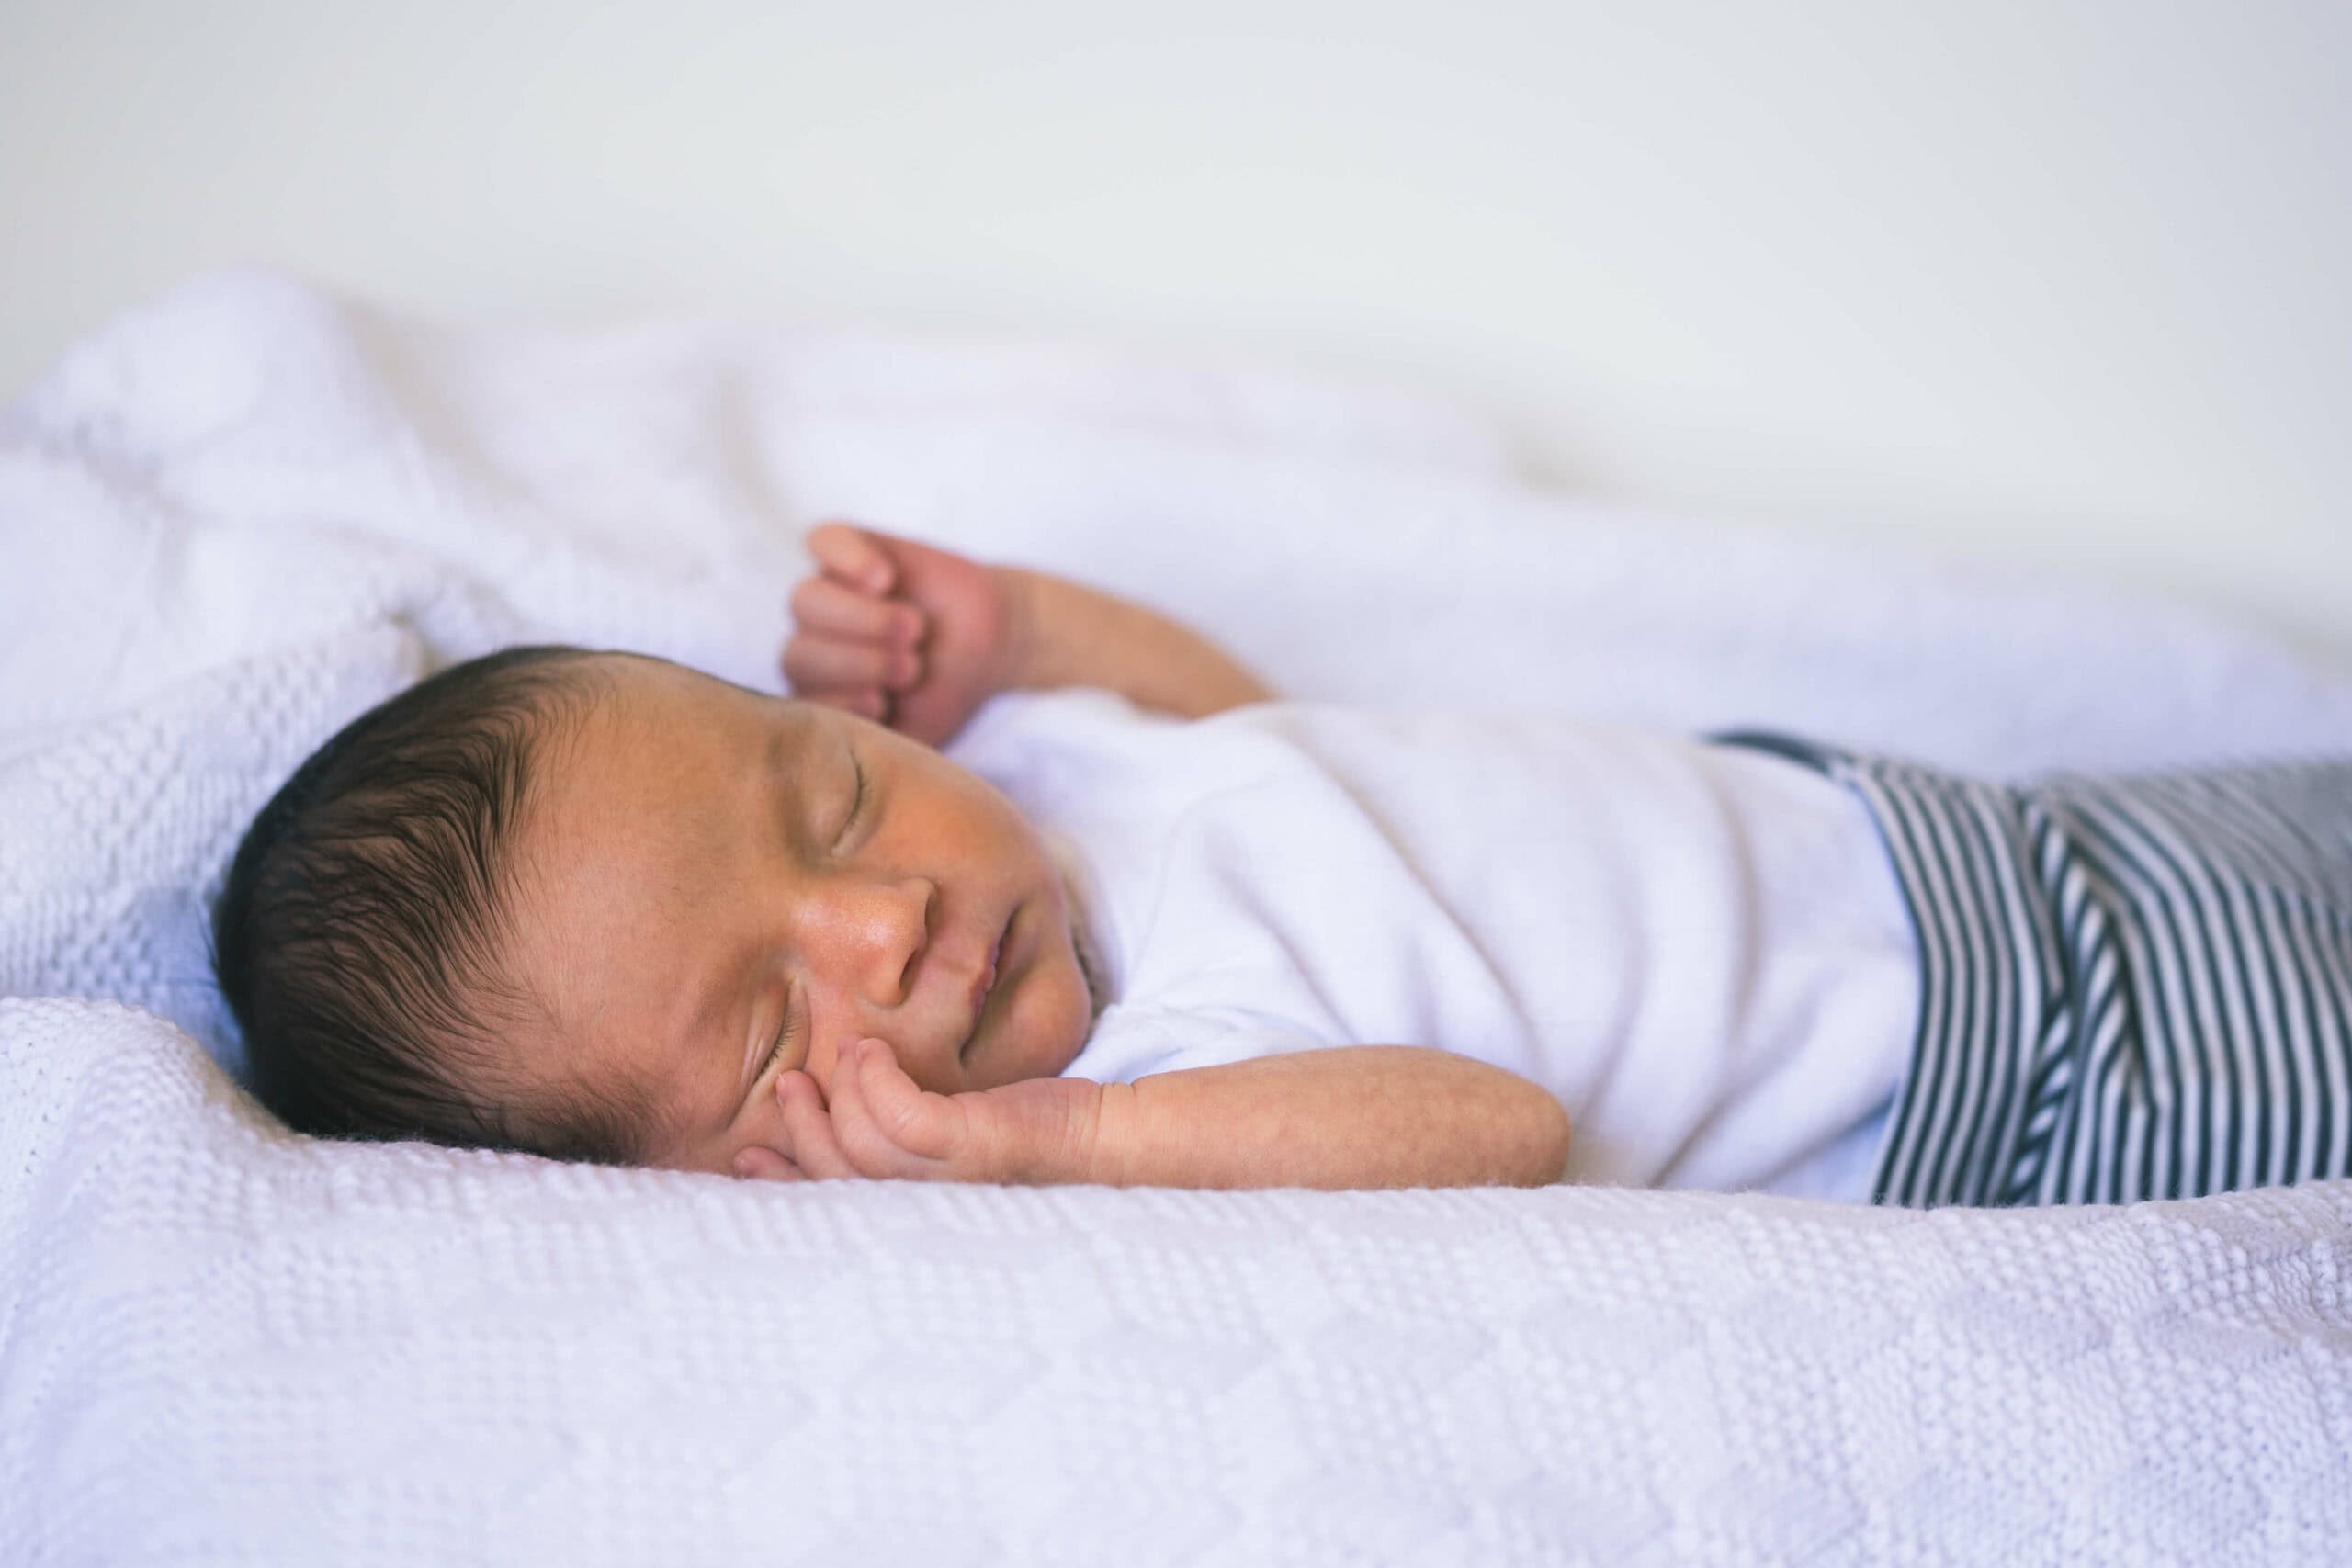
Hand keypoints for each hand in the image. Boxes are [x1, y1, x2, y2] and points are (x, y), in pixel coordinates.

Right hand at [762, 1038, 1103, 1184]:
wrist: (1101, 1137)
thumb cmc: (1025, 1133)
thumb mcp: (949, 1137)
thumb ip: (900, 1134)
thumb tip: (842, 1104)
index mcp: (916, 1212)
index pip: (835, 1208)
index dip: (784, 1185)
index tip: (745, 1158)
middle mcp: (929, 1210)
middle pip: (837, 1179)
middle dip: (801, 1133)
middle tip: (789, 1085)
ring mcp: (950, 1182)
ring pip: (862, 1146)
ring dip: (841, 1092)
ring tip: (844, 1051)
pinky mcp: (974, 1144)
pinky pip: (903, 1116)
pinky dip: (876, 1079)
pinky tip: (874, 1049)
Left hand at [782, 522, 1028, 747]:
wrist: (991, 644)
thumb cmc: (943, 693)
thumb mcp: (916, 735)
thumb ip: (878, 746)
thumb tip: (845, 757)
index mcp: (818, 696)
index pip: (800, 700)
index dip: (835, 701)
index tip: (881, 703)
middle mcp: (812, 645)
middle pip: (797, 651)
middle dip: (855, 662)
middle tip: (910, 667)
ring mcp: (826, 594)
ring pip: (806, 600)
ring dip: (858, 618)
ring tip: (912, 628)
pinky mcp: (845, 549)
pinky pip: (824, 541)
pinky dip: (849, 558)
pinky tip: (885, 579)